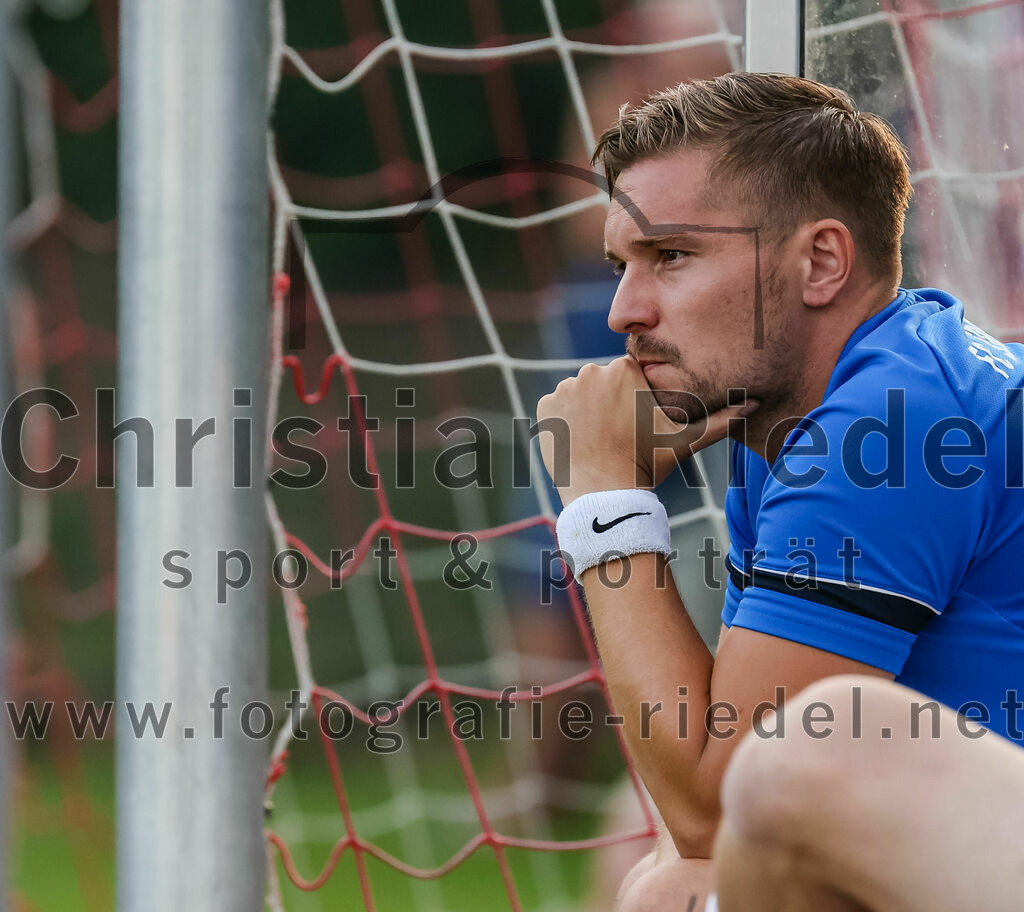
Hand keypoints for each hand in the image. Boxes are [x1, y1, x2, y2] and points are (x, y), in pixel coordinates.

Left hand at [535, 356, 755, 504]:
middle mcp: (591, 371)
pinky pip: (555, 409)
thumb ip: (720, 420)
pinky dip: (564, 423)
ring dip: (585, 413)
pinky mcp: (545, 407)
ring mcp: (564, 389)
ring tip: (598, 440)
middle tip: (616, 436)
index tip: (633, 425)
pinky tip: (580, 441)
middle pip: (600, 384)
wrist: (605, 492)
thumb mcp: (686, 441)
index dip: (631, 402)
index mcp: (624, 370)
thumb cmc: (647, 464)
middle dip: (607, 405)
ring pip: (578, 396)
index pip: (626, 377)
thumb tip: (753, 405)